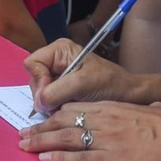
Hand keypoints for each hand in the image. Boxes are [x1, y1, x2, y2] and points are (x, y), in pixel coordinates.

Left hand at [18, 101, 160, 160]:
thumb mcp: (149, 109)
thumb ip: (134, 112)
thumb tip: (136, 113)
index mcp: (111, 107)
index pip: (73, 109)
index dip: (53, 116)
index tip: (40, 120)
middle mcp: (104, 120)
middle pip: (62, 123)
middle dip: (40, 129)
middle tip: (21, 135)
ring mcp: (106, 140)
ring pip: (65, 140)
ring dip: (41, 143)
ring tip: (24, 146)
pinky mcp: (112, 159)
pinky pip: (81, 159)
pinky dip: (61, 160)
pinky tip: (46, 160)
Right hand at [24, 38, 146, 111]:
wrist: (127, 96)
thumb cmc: (109, 84)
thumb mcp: (82, 83)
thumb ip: (56, 91)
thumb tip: (38, 102)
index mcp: (60, 50)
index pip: (32, 63)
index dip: (38, 80)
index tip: (49, 95)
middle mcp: (56, 61)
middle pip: (33, 79)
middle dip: (43, 95)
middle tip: (58, 105)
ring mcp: (58, 77)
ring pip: (39, 93)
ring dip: (49, 104)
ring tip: (66, 107)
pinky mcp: (61, 92)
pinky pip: (47, 101)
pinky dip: (54, 109)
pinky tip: (66, 110)